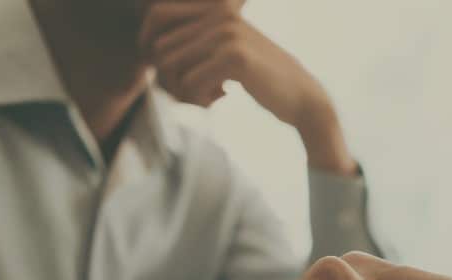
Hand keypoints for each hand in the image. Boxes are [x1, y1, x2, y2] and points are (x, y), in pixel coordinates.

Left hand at [138, 0, 355, 173]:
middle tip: (194, 94)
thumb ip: (196, 41)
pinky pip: (189, 83)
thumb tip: (148, 50)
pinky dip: (199, 99)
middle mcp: (219, 13)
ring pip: (170, 67)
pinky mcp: (234, 57)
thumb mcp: (227, 50)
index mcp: (215, 6)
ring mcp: (227, 33)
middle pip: (159, 47)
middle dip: (170, 79)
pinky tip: (222, 98)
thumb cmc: (262, 80)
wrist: (303, 99)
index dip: (150, 48)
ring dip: (183, 91)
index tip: (169, 74)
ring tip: (208, 96)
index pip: (155, 17)